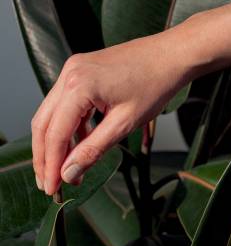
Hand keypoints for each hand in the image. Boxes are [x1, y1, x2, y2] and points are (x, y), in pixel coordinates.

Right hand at [31, 30, 192, 194]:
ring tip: (65, 173)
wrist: (170, 55)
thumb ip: (93, 150)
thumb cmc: (154, 86)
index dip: (51, 166)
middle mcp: (69, 75)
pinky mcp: (80, 72)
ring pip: (51, 115)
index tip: (52, 190)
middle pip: (44, 125)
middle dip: (44, 158)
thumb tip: (69, 174)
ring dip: (55, 145)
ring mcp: (72, 71)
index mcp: (78, 86)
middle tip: (49, 187)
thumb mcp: (124, 125)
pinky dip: (69, 129)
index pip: (55, 134)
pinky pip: (66, 105)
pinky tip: (80, 148)